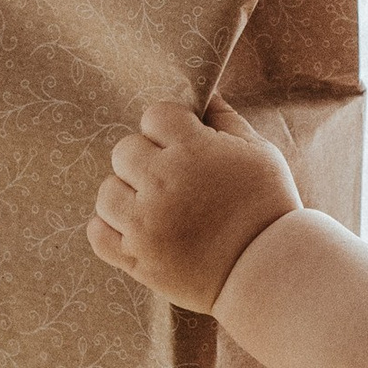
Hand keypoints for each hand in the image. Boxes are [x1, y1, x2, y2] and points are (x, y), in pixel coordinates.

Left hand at [88, 101, 301, 311]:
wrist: (269, 271)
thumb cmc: (268, 207)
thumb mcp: (259, 153)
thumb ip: (226, 120)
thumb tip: (204, 96)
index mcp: (193, 151)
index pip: (155, 115)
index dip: (171, 127)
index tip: (186, 145)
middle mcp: (162, 183)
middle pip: (125, 150)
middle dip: (148, 159)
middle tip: (174, 180)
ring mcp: (144, 224)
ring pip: (107, 190)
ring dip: (128, 195)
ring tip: (157, 208)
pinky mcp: (135, 258)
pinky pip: (97, 232)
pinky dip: (112, 228)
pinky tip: (139, 229)